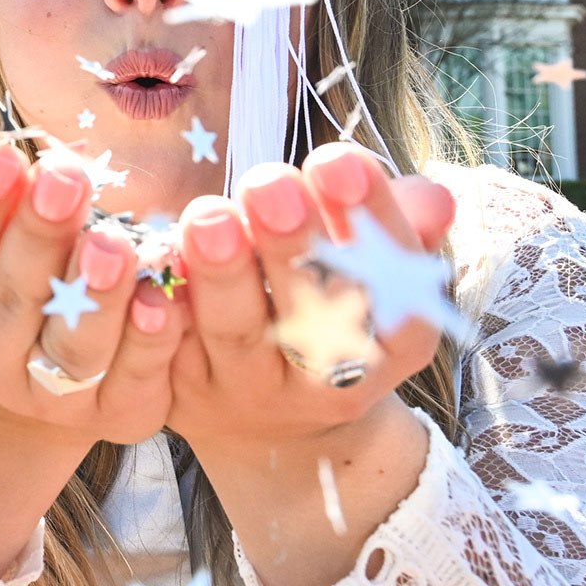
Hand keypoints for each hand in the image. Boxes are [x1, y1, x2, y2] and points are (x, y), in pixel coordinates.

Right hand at [0, 138, 187, 447]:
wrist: (27, 367)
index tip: (0, 156)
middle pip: (12, 299)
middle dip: (39, 234)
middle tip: (65, 178)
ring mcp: (49, 396)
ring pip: (74, 348)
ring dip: (98, 294)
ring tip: (115, 242)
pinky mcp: (113, 414)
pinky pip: (135, 380)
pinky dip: (151, 341)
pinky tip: (163, 298)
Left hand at [164, 142, 455, 457]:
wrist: (276, 424)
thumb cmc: (333, 305)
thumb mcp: (379, 271)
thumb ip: (394, 226)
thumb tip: (432, 198)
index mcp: (392, 340)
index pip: (393, 282)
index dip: (369, 222)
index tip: (337, 160)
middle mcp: (326, 377)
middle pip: (313, 313)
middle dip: (291, 245)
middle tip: (268, 183)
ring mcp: (251, 389)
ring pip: (237, 332)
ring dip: (222, 272)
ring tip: (210, 216)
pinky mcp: (184, 392)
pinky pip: (169, 353)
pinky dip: (160, 308)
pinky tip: (153, 262)